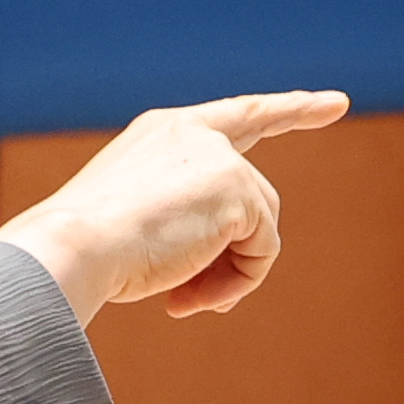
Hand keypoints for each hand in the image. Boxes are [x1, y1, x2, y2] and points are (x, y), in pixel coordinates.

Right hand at [0, 89, 348, 323]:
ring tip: (181, 301)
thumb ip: (187, 225)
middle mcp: (195, 133)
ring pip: (258, 230)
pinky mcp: (238, 191)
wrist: (70, 248)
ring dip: (227, 276)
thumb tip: (235, 263)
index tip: (333, 103)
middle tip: (224, 294)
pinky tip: (188, 298)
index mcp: (163, 133)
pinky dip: (237, 282)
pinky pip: (262, 250)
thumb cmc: (86, 247)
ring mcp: (220, 159)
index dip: (287, 110)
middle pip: (255, 195)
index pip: (237, 116)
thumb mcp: (134, 225)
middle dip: (251, 251)